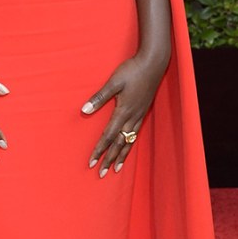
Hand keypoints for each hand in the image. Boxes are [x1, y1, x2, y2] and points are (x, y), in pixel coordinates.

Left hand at [81, 47, 168, 176]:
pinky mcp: (143, 112)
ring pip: (129, 141)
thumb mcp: (114, 82)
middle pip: (118, 144)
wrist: (153, 64)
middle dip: (109, 159)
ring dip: (121, 156)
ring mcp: (139, 116)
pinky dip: (130, 145)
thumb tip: (84, 110)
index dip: (99, 150)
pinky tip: (127, 148)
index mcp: (123, 112)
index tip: (91, 163)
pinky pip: (135, 134)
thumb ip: (99, 97)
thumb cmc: (132, 70)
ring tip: (116, 169)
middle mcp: (132, 118)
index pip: (107, 136)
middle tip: (101, 174)